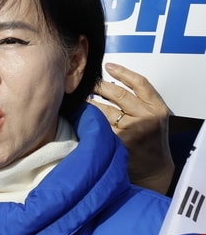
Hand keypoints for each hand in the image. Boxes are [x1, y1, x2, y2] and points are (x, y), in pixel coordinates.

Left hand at [90, 62, 172, 193]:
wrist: (154, 169)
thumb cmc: (151, 141)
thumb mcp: (154, 118)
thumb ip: (140, 102)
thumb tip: (111, 84)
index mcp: (157, 108)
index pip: (140, 83)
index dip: (123, 72)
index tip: (108, 66)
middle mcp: (146, 117)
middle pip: (118, 93)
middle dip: (99, 85)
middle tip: (86, 81)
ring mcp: (132, 130)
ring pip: (104, 110)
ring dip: (89, 102)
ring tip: (78, 98)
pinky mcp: (118, 142)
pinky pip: (98, 126)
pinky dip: (87, 120)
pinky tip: (78, 116)